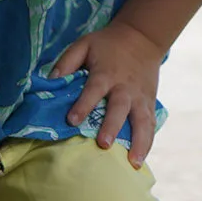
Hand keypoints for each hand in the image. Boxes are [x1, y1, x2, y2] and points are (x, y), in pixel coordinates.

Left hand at [50, 21, 161, 166]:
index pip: (93, 90)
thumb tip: (51, 80)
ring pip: (142, 122)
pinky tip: (140, 161)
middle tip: (103, 145)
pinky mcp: (149, 104)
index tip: (71, 121)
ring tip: (133, 163)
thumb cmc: (107, 44)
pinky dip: (147, 143)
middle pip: (119, 109)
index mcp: (106, 74)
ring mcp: (140, 98)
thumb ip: (67, 61)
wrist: (142, 37)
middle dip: (111, 127)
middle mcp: (124, 88)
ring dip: (139, 143)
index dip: (83, 105)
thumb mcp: (84, 44)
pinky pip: (150, 126)